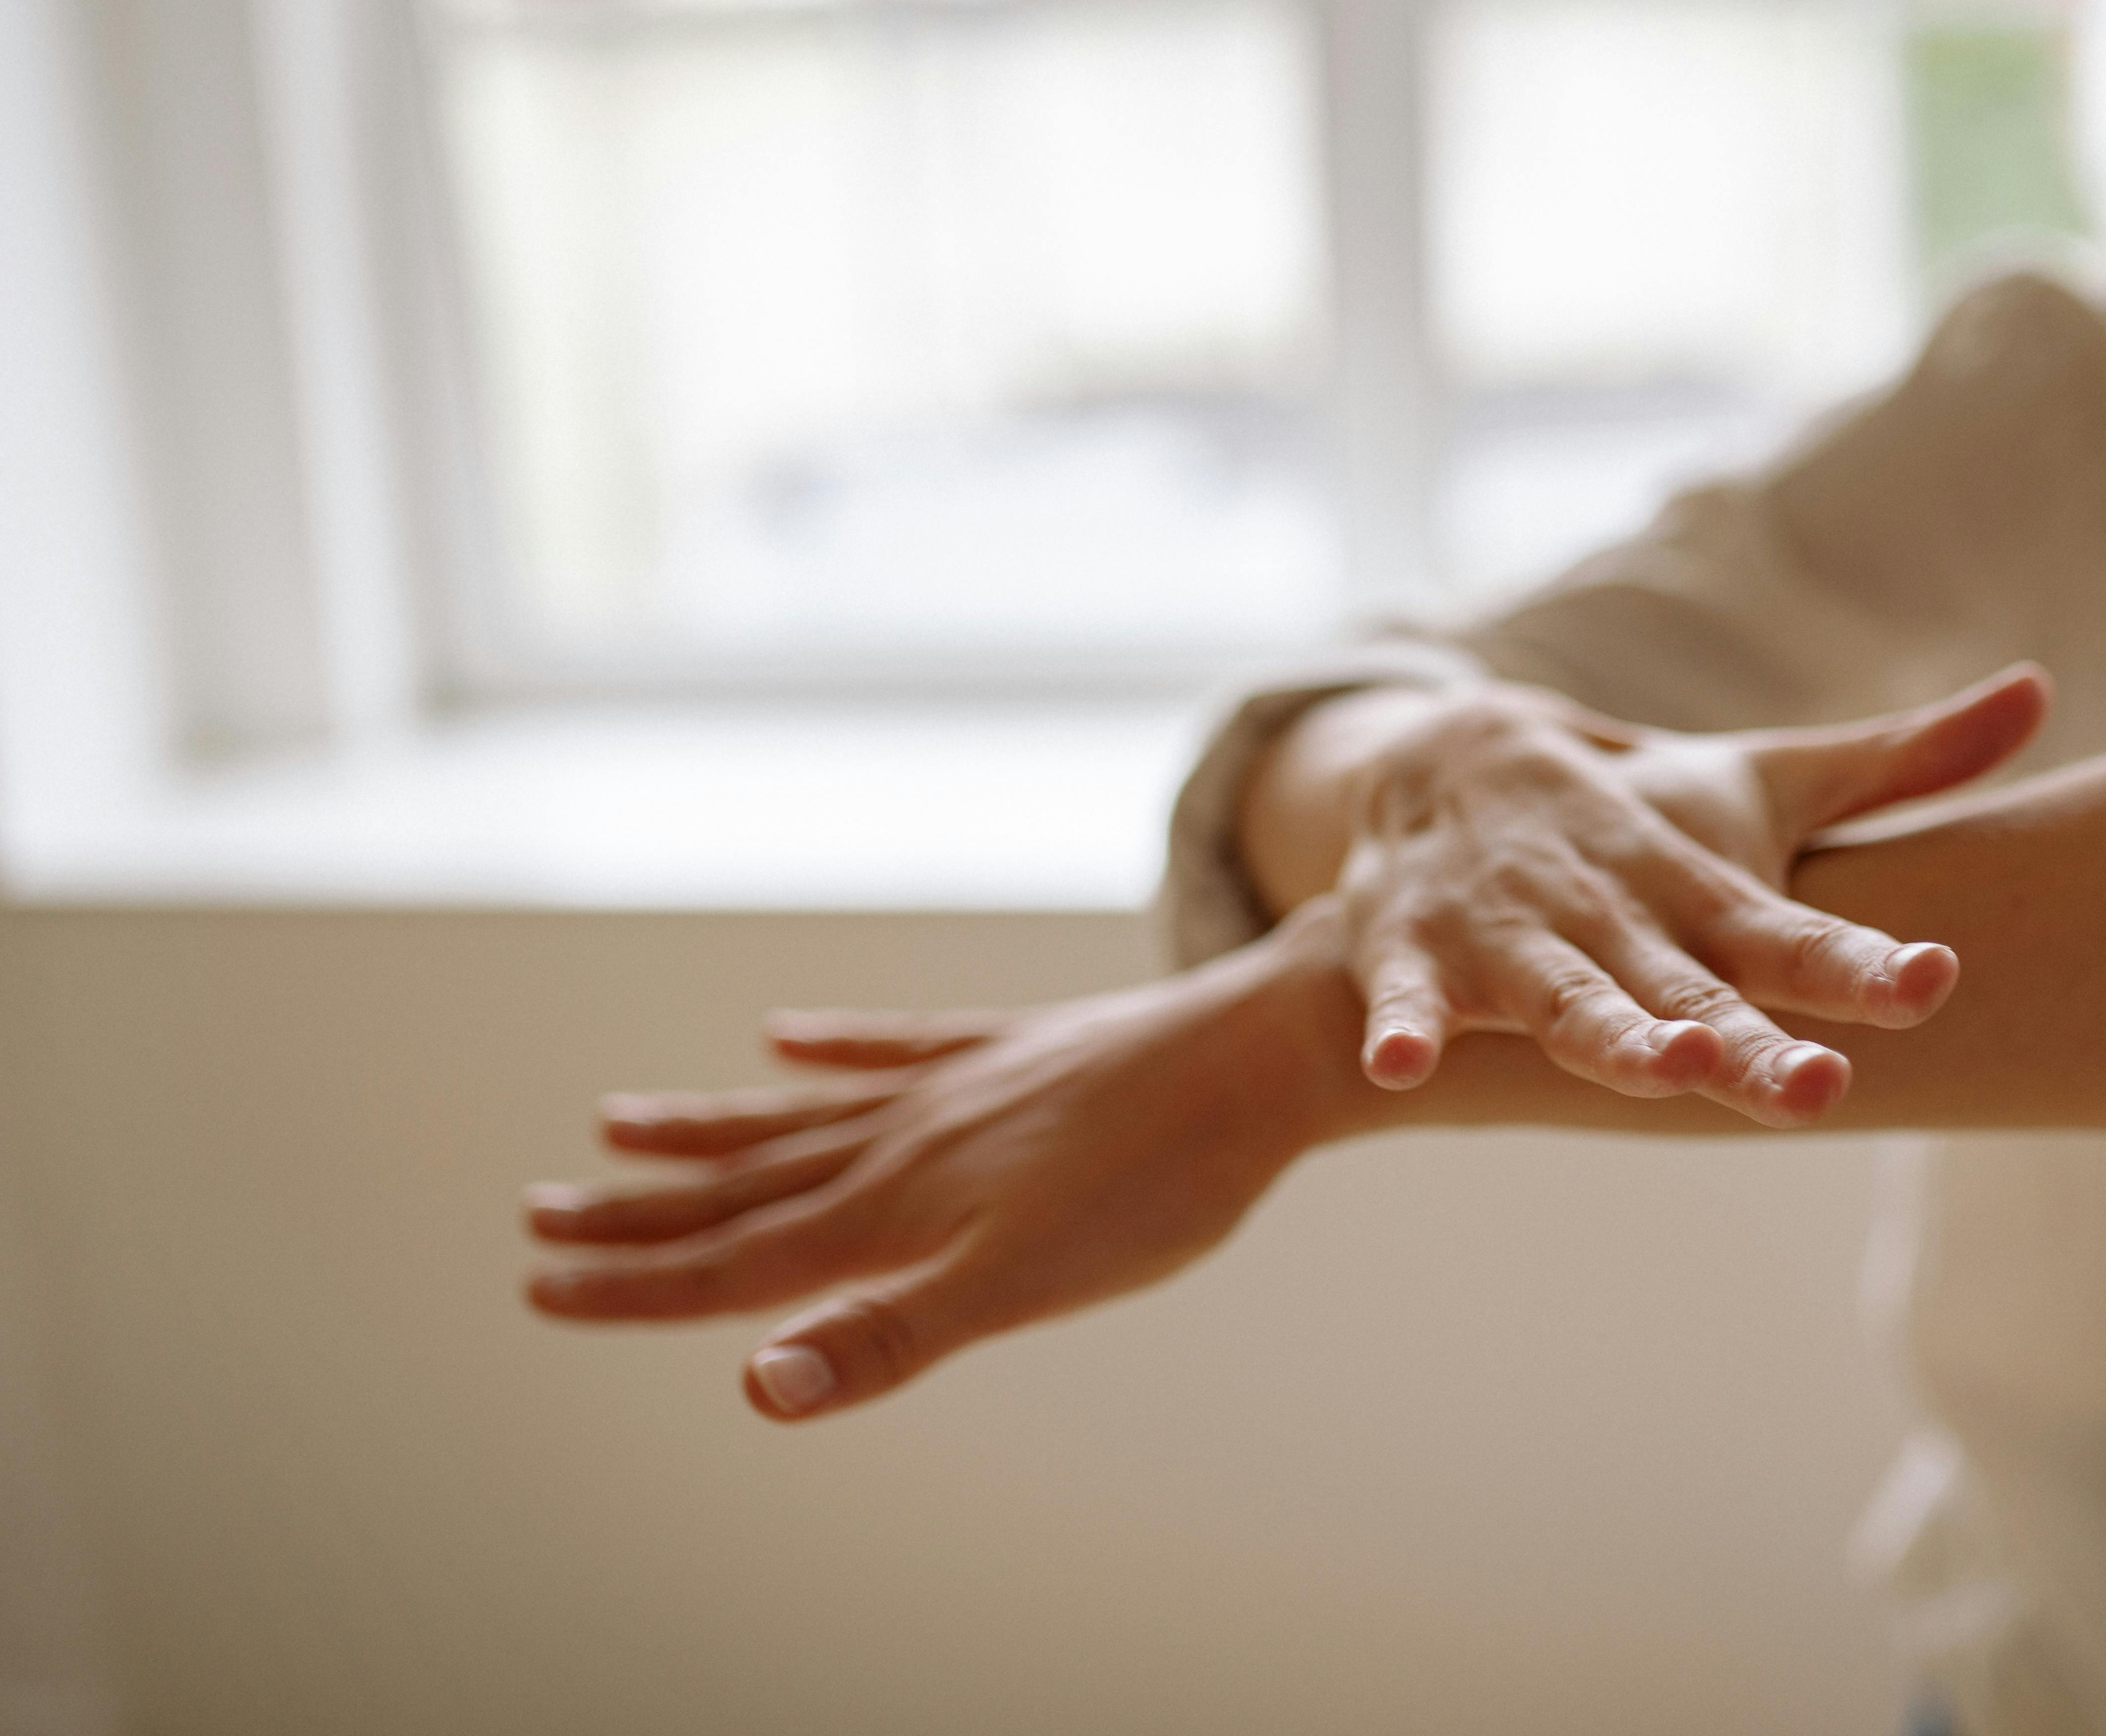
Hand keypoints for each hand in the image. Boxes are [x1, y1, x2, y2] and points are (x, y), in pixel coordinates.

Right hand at [522, 916, 1365, 1422]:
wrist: (1258, 1059)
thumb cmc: (1158, 1185)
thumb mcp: (1025, 1282)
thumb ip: (890, 1337)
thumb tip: (757, 1387)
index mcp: (899, 1207)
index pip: (737, 1258)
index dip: (636, 1283)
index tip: (536, 1287)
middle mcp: (908, 1138)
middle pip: (748, 1185)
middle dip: (639, 1214)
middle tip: (535, 1217)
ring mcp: (958, 1085)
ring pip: (803, 1114)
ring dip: (709, 1127)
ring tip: (619, 1121)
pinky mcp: (1015, 1049)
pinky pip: (899, 1043)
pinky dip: (836, 1043)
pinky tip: (785, 1030)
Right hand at [1323, 666, 2049, 1125]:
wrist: (1446, 757)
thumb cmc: (1640, 814)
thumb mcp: (1761, 784)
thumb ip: (1897, 765)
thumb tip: (2039, 691)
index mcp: (1701, 887)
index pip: (1794, 932)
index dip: (1860, 962)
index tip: (1933, 979)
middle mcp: (1615, 910)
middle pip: (1691, 988)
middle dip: (1746, 1039)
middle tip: (1818, 1089)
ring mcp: (1514, 930)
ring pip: (1566, 995)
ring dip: (1610, 1032)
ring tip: (1664, 1065)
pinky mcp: (1420, 948)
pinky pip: (1410, 996)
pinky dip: (1404, 1026)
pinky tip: (1404, 1066)